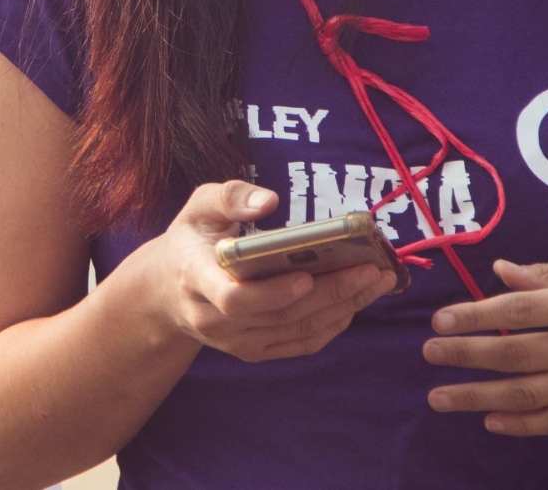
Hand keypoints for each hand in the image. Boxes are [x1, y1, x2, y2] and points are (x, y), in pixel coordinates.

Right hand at [152, 181, 395, 362]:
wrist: (168, 290)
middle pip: (280, 316)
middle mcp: (214, 320)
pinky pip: (301, 343)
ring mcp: (235, 341)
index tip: (308, 274)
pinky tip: (357, 300)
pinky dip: (333, 324)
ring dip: (343, 308)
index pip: (234, 299)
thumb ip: (229, 197)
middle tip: (373, 268)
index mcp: (196, 279)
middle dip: (332, 293)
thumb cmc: (191, 240)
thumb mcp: (198, 207)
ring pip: (297, 331)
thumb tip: (268, 201)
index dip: (274, 293)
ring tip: (378, 280)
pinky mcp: (254, 351)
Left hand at [424, 259, 547, 435]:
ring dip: (479, 397)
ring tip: (440, 396)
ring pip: (531, 394)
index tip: (439, 320)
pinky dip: (523, 424)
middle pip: (518, 354)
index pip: (521, 312)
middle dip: (466, 356)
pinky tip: (490, 420)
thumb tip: (499, 272)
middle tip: (428, 353)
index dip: (476, 316)